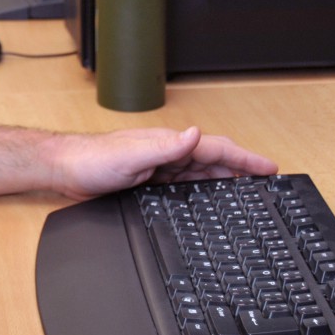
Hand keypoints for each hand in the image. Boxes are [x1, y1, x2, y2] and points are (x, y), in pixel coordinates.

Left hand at [47, 126, 278, 201]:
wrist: (65, 170)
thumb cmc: (91, 159)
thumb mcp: (130, 155)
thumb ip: (164, 147)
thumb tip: (195, 134)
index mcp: (168, 144)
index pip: (215, 149)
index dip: (244, 158)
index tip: (269, 167)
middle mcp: (167, 154)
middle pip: (214, 162)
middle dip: (242, 170)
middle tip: (268, 182)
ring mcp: (159, 169)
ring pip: (202, 174)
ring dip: (226, 181)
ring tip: (250, 192)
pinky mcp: (149, 183)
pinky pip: (185, 186)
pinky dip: (204, 191)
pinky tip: (211, 200)